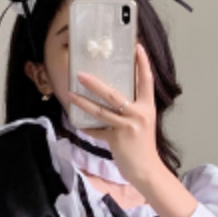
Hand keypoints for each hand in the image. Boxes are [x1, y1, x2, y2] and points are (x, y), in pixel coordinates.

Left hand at [72, 41, 168, 187]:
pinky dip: (87, 128)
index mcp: (147, 107)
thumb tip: (114, 97)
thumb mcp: (142, 123)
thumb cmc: (143, 146)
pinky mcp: (116, 140)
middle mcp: (138, 114)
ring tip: (70, 94)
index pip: (146, 81)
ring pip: (101, 111)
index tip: (137, 47)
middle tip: (81, 74)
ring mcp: (127, 127)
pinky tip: (76, 122)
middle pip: (114, 95)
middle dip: (95, 84)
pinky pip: (97, 131)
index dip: (142, 63)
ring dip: (83, 102)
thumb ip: (131, 109)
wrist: (146, 170)